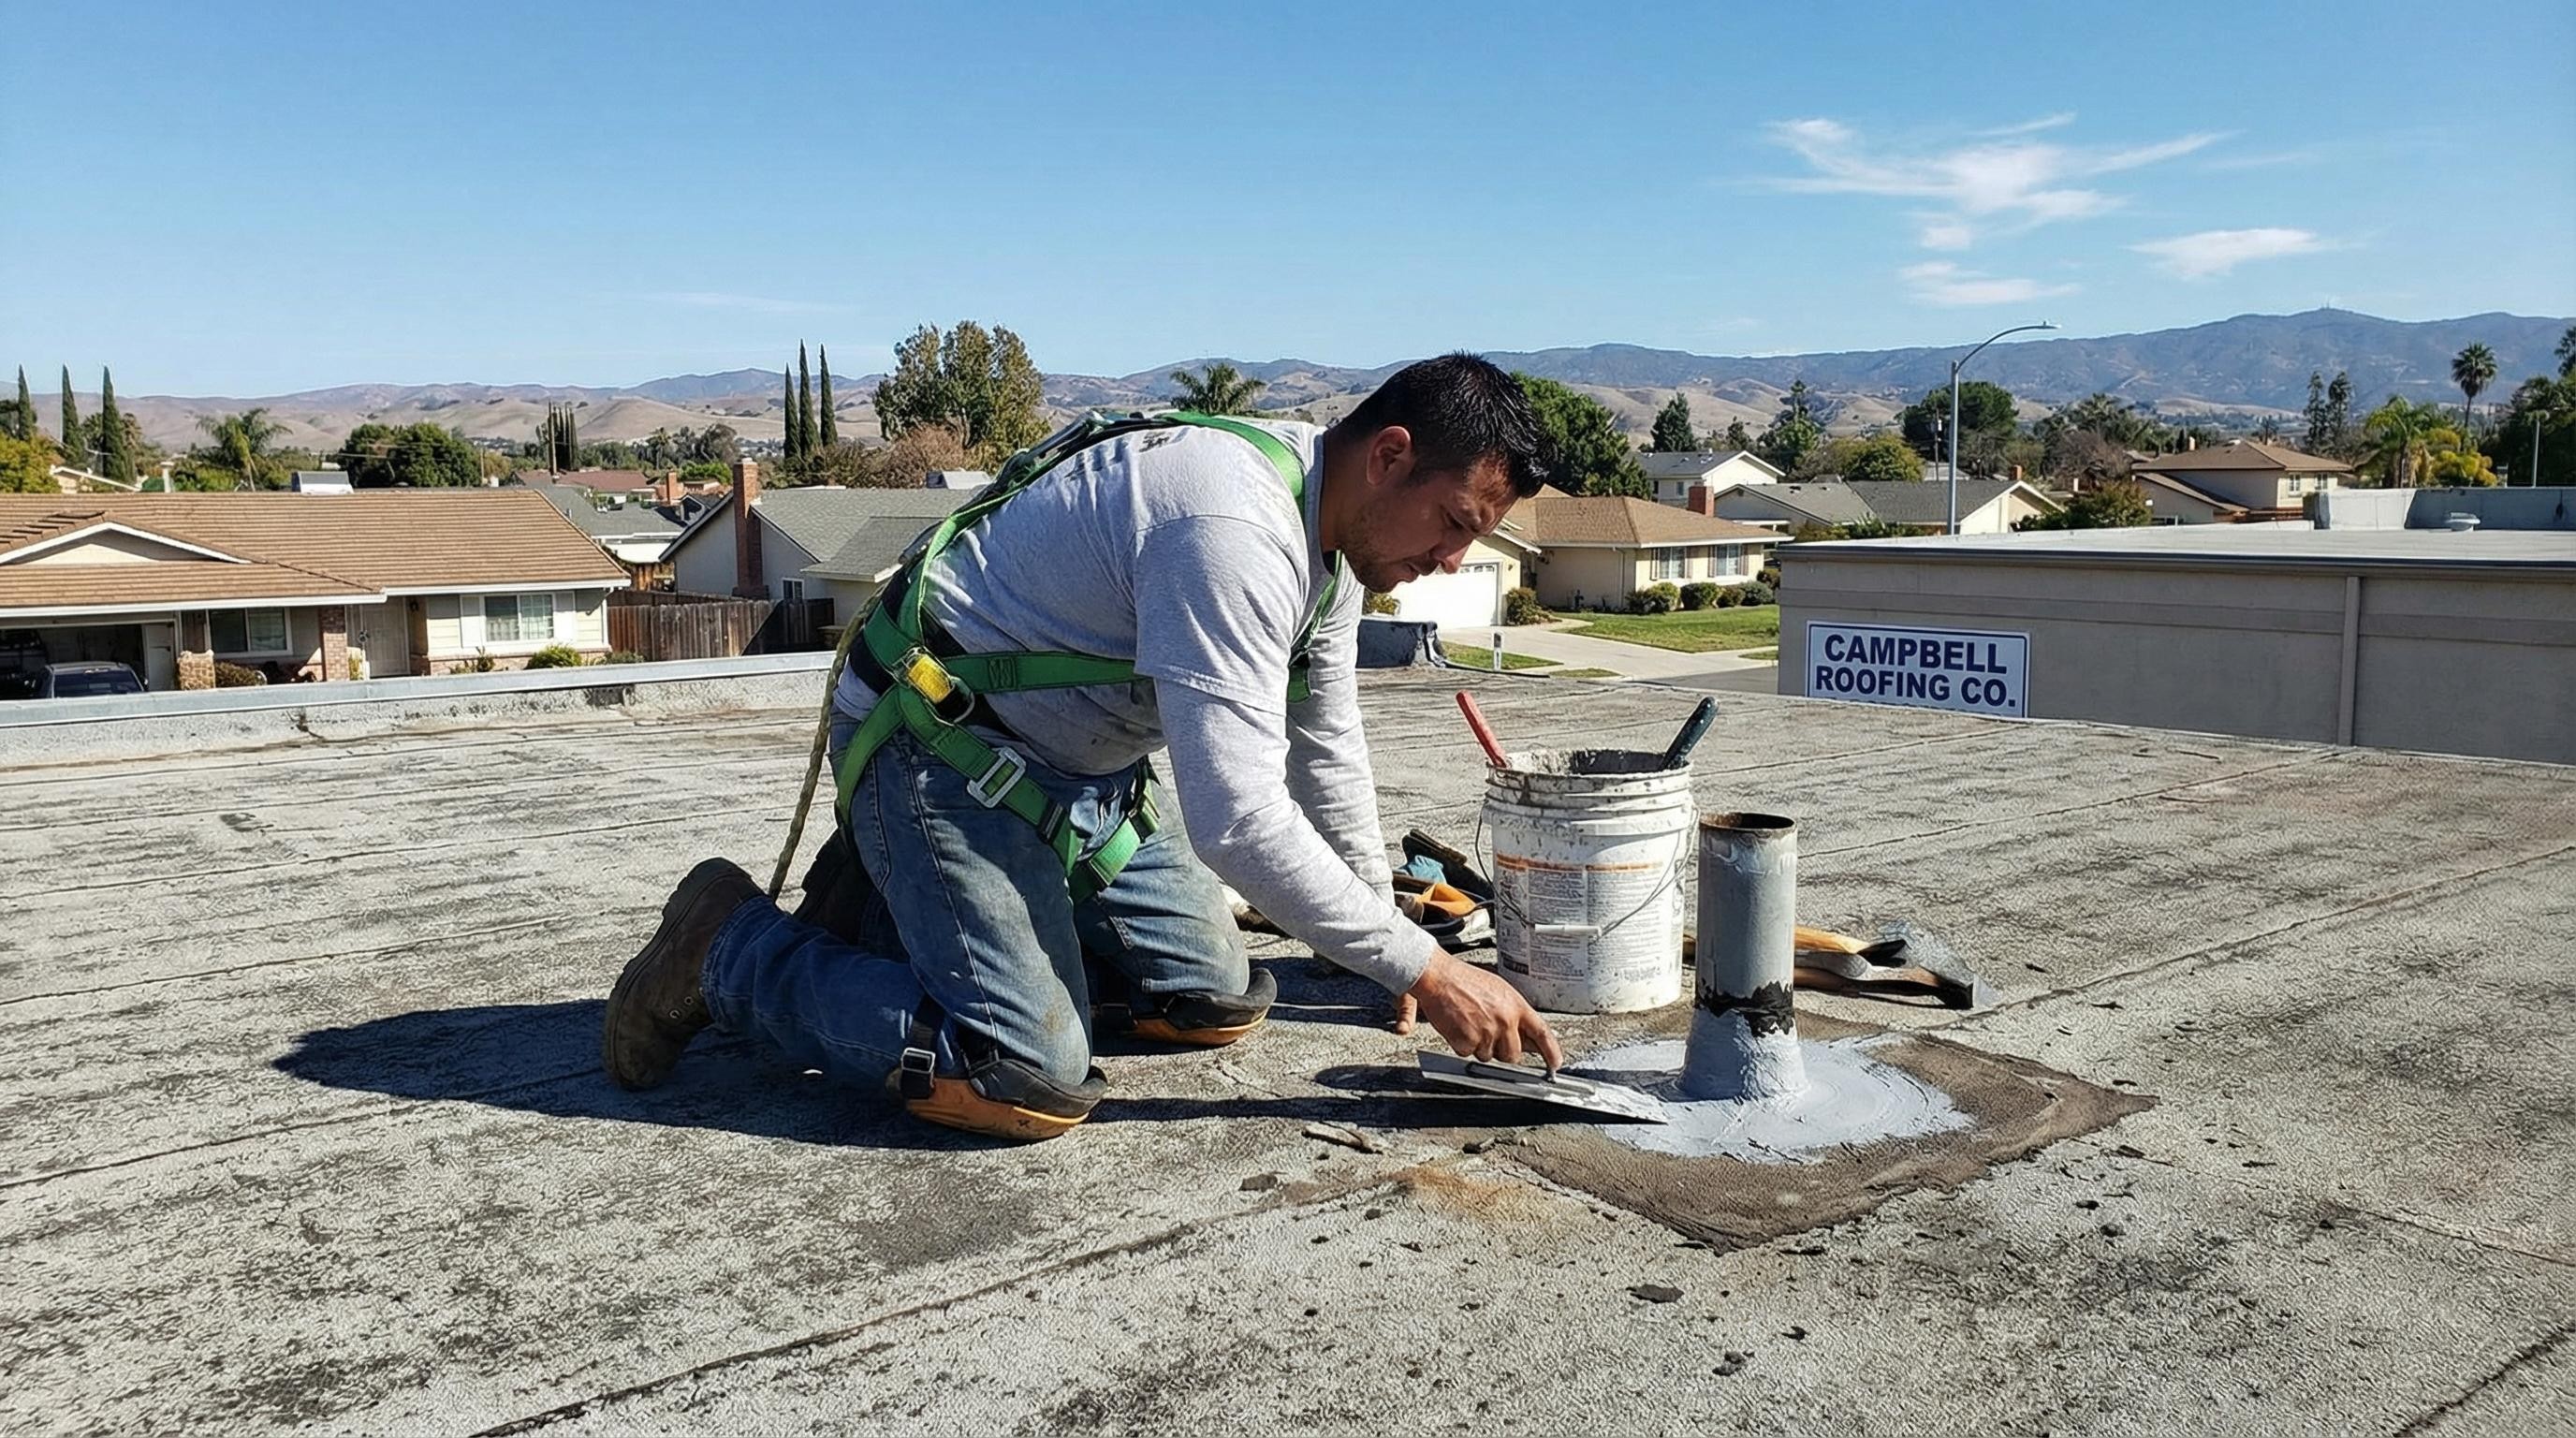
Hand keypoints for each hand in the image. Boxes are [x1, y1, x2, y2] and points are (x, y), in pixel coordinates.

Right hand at [1400, 951, 1563, 1070]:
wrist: (1439, 977)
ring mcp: (1487, 1032)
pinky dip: (1461, 1044)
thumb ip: (1514, 1013)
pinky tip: (1458, 1026)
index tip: (1555, 1063)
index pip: (1542, 1033)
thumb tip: (1525, 1034)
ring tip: (1469, 1023)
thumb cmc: (1465, 980)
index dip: (1551, 1051)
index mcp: (1516, 1006)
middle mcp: (1505, 1021)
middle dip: (1502, 1049)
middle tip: (1487, 1032)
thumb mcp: (1499, 990)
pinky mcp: (1468, 1041)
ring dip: (1479, 1046)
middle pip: (1513, 1054)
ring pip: (1488, 1056)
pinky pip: (1468, 1054)